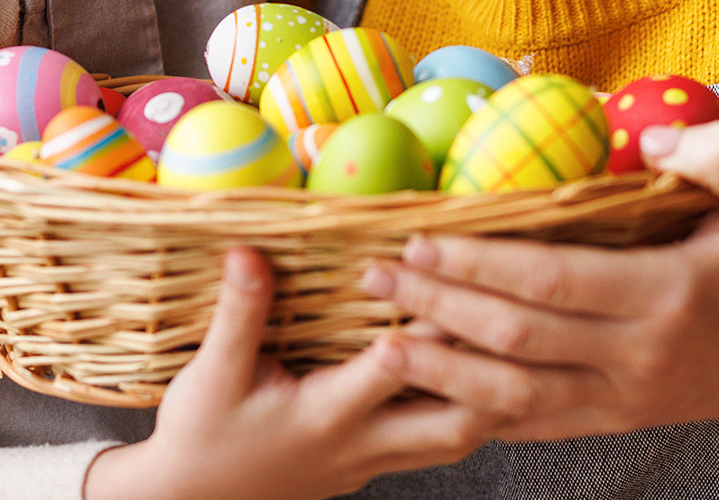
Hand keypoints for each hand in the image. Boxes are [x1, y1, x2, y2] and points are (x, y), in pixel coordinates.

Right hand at [84, 247, 499, 499]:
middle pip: (455, 422)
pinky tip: (478, 380)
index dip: (426, 330)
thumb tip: (247, 252)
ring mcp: (371, 462)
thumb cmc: (201, 434)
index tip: (452, 285)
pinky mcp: (370, 467)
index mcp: (326, 415)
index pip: (394, 372)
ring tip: (516, 349)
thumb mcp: (212, 373)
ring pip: (457, 441)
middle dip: (492, 374)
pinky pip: (437, 447)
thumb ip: (240, 313)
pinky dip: (467, 415)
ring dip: (490, 398)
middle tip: (517, 321)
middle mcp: (361, 444)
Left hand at [357, 119, 718, 440]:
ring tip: (380, 340)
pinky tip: (428, 390)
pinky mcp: (614, 420)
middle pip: (517, 338)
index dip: (480, 263)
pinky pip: (533, 425)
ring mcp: (624, 397)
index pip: (553, 281)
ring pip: (514, 396)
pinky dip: (475, 411)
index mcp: (668, 295)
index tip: (421, 236)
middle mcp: (639, 355)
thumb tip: (647, 136)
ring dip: (441, 369)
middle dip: (438, 306)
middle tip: (375, 274)